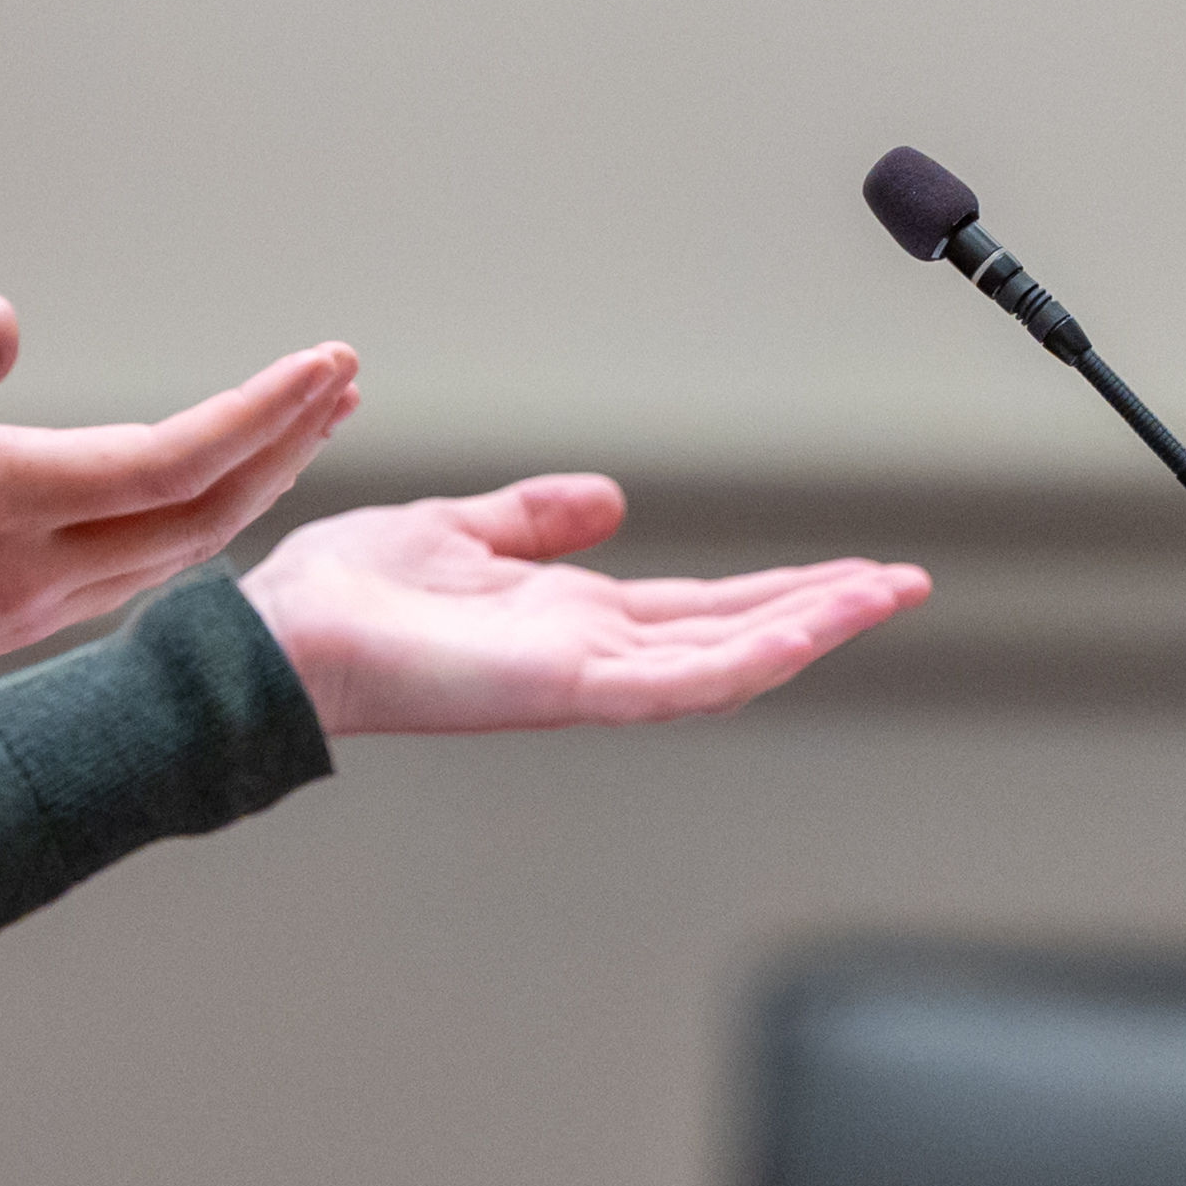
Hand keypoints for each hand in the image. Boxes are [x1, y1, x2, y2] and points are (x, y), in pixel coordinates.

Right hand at [0, 300, 358, 701]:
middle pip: (204, 512)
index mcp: (1, 504)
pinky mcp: (9, 625)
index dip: (263, 411)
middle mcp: (34, 569)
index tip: (324, 360)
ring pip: (179, 552)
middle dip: (286, 444)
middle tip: (341, 378)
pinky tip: (209, 492)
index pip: (173, 459)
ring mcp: (28, 608)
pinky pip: (137, 575)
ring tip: (303, 425)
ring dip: (254, 486)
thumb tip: (6, 316)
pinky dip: (198, 524)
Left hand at [238, 476, 929, 740]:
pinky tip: (814, 624)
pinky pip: (685, 678)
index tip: (845, 569)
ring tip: (887, 593)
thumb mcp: (457, 528)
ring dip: (812, 625)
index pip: (697, 606)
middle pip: (733, 631)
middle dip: (819, 608)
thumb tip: (607, 497)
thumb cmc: (343, 596)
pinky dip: (755, 652)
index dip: (775, 588)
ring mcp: (586, 677)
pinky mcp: (570, 688)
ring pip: (728, 658)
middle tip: (901, 583)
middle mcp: (588, 652)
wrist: (283, 632)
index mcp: (566, 618)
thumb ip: (533, 518)